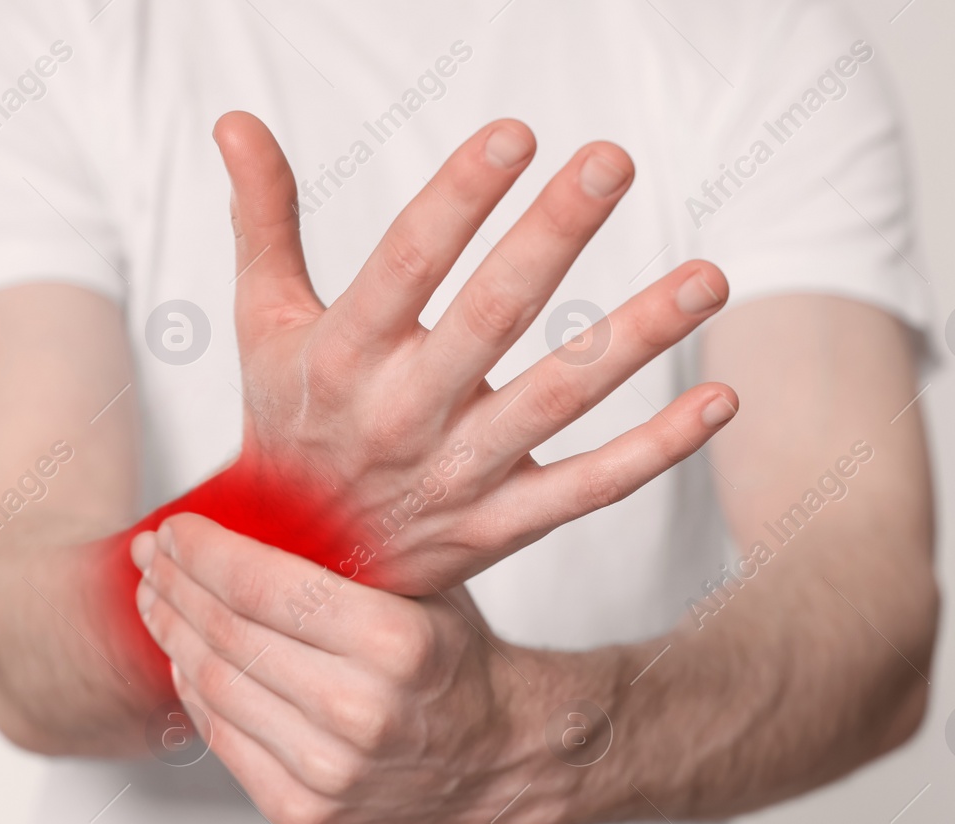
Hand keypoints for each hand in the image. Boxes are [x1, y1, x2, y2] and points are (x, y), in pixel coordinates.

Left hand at [130, 513, 545, 823]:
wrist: (492, 754)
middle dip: (175, 585)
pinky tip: (185, 656)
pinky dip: (193, 691)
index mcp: (396, 643)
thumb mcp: (419, 585)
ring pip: (213, 687)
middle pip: (227, 634)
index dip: (203, 551)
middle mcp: (362, 711)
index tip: (175, 528)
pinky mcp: (305, 812)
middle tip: (151, 556)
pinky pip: (222, 739)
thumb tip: (245, 504)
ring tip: (156, 599)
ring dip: (172, 634)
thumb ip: (346, 553)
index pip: (261, 585)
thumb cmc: (449, 658)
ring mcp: (330, 771)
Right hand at [207, 111, 737, 595]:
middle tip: (613, 162)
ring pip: (556, 400)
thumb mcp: (261, 327)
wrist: (294, 571)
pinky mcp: (500, 526)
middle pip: (489, 318)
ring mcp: (456, 475)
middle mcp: (400, 414)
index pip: (404, 265)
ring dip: (635, 340)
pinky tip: (719, 401)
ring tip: (707, 278)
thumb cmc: (288, 425)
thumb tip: (235, 119)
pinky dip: (655, 452)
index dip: (458, 199)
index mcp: (340, 356)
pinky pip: (588, 489)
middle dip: (552, 237)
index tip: (516, 134)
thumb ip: (263, 223)